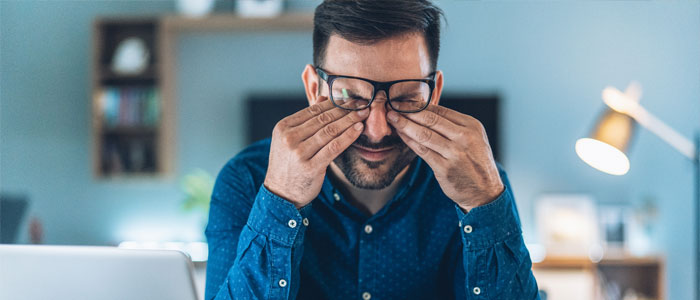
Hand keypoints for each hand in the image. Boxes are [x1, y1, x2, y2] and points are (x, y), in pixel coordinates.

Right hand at [264, 98, 368, 207]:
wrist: (281, 193)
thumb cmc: (289, 165)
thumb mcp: (290, 139)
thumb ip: (306, 119)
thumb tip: (324, 97)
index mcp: (283, 127)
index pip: (312, 110)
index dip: (333, 103)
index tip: (349, 99)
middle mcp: (289, 138)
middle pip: (323, 119)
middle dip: (345, 109)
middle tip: (361, 104)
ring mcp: (299, 153)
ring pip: (330, 131)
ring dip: (349, 120)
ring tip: (363, 114)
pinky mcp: (311, 167)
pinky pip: (334, 147)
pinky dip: (348, 136)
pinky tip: (358, 129)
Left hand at [387, 105, 503, 211]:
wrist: (485, 191)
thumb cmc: (475, 163)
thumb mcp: (473, 139)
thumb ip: (454, 126)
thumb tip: (425, 111)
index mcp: (471, 125)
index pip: (441, 110)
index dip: (420, 104)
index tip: (404, 101)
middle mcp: (465, 137)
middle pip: (431, 119)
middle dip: (409, 111)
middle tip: (393, 105)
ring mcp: (455, 153)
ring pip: (424, 134)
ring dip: (405, 124)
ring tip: (392, 118)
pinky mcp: (445, 168)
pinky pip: (422, 151)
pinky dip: (409, 141)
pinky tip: (400, 135)